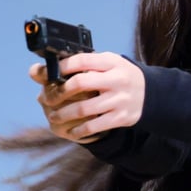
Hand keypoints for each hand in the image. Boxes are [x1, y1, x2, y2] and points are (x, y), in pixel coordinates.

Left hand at [29, 52, 144, 143]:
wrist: (152, 94)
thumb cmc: (120, 76)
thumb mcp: (108, 63)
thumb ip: (81, 63)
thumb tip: (38, 70)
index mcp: (112, 62)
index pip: (82, 60)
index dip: (62, 66)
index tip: (48, 73)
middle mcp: (117, 80)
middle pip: (80, 83)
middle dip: (59, 92)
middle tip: (46, 98)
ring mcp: (119, 100)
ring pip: (84, 109)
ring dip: (63, 114)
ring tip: (53, 116)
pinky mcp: (121, 118)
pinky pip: (94, 126)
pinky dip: (79, 130)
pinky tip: (70, 130)